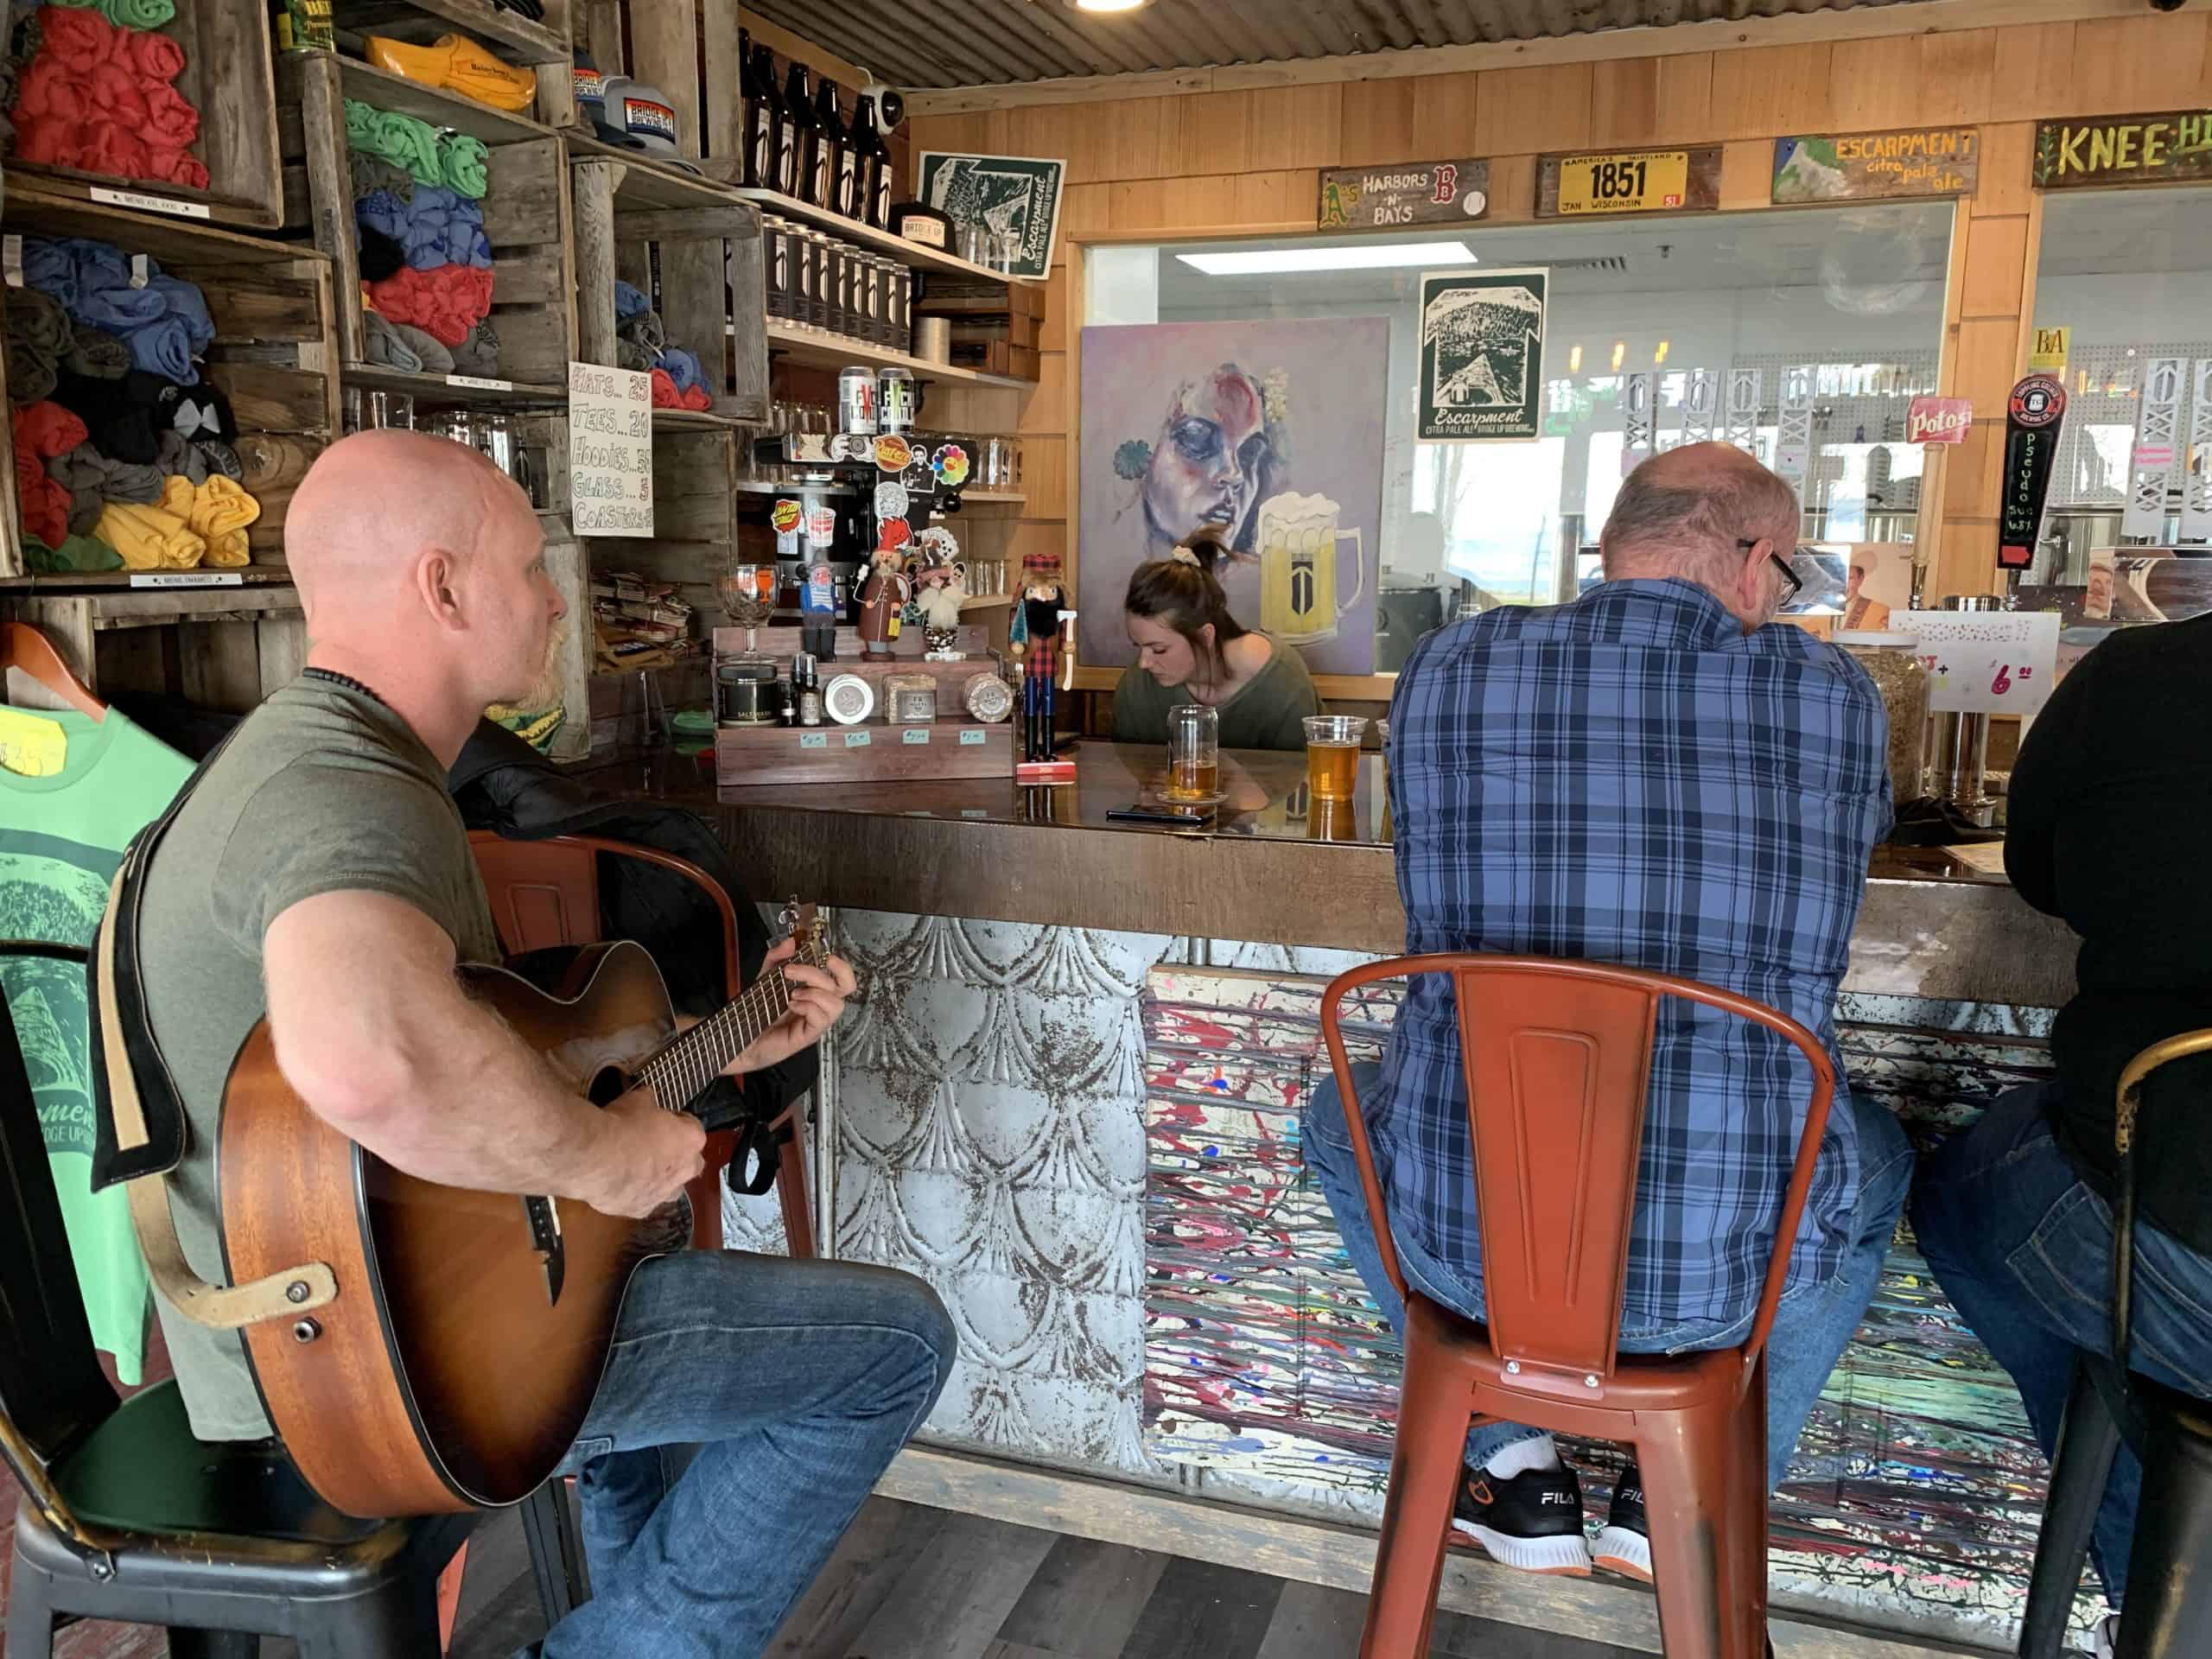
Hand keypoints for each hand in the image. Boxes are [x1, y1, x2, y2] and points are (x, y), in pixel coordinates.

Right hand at [582, 1083, 704, 1217]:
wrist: (596, 1158)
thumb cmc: (622, 1124)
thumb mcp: (636, 1100)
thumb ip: (647, 1101)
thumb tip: (646, 1098)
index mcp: (691, 1139)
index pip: (693, 1128)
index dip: (676, 1122)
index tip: (662, 1120)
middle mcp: (685, 1170)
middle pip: (690, 1162)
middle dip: (677, 1155)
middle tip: (653, 1145)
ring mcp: (664, 1193)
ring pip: (670, 1187)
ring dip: (660, 1178)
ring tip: (635, 1168)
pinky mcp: (642, 1210)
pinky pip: (644, 1201)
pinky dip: (634, 1193)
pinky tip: (617, 1184)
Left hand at [730, 939, 855, 1076]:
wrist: (740, 1035)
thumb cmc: (757, 1011)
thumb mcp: (766, 977)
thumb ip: (777, 957)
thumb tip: (791, 942)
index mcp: (815, 992)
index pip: (844, 980)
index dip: (842, 968)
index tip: (827, 957)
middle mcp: (820, 1007)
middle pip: (844, 988)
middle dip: (817, 974)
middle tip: (791, 971)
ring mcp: (816, 1022)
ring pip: (836, 1004)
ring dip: (814, 993)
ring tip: (792, 993)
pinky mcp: (808, 1035)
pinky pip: (821, 1018)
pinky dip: (807, 1007)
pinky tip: (791, 1005)